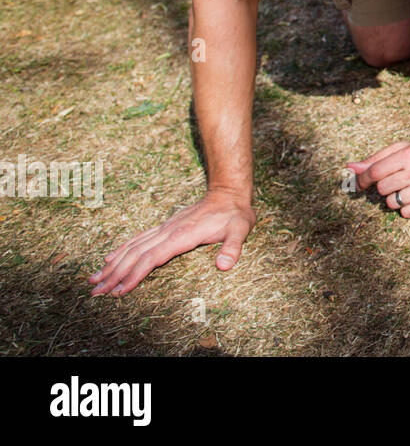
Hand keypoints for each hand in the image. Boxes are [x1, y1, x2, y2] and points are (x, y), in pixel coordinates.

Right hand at [89, 188, 255, 296]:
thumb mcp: (240, 229)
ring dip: (112, 264)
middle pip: (135, 255)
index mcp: (182, 236)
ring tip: (93, 280)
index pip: (152, 258)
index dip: (135, 275)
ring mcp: (164, 228)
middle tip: (95, 293)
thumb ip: (233, 247)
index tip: (119, 291)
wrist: (228, 193)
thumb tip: (224, 266)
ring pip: (132, 247)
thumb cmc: (235, 214)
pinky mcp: (164, 227)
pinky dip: (120, 250)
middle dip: (114, 275)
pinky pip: (137, 240)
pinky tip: (109, 259)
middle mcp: (167, 232)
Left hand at [348, 140, 409, 217]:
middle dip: (385, 185)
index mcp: (409, 155)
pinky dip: (406, 207)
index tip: (359, 183)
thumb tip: (350, 167)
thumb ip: (376, 159)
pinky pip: (405, 213)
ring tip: (409, 187)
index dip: (363, 179)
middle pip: (382, 188)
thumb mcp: (402, 149)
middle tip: (397, 179)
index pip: (375, 171)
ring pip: (391, 202)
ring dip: (395, 197)